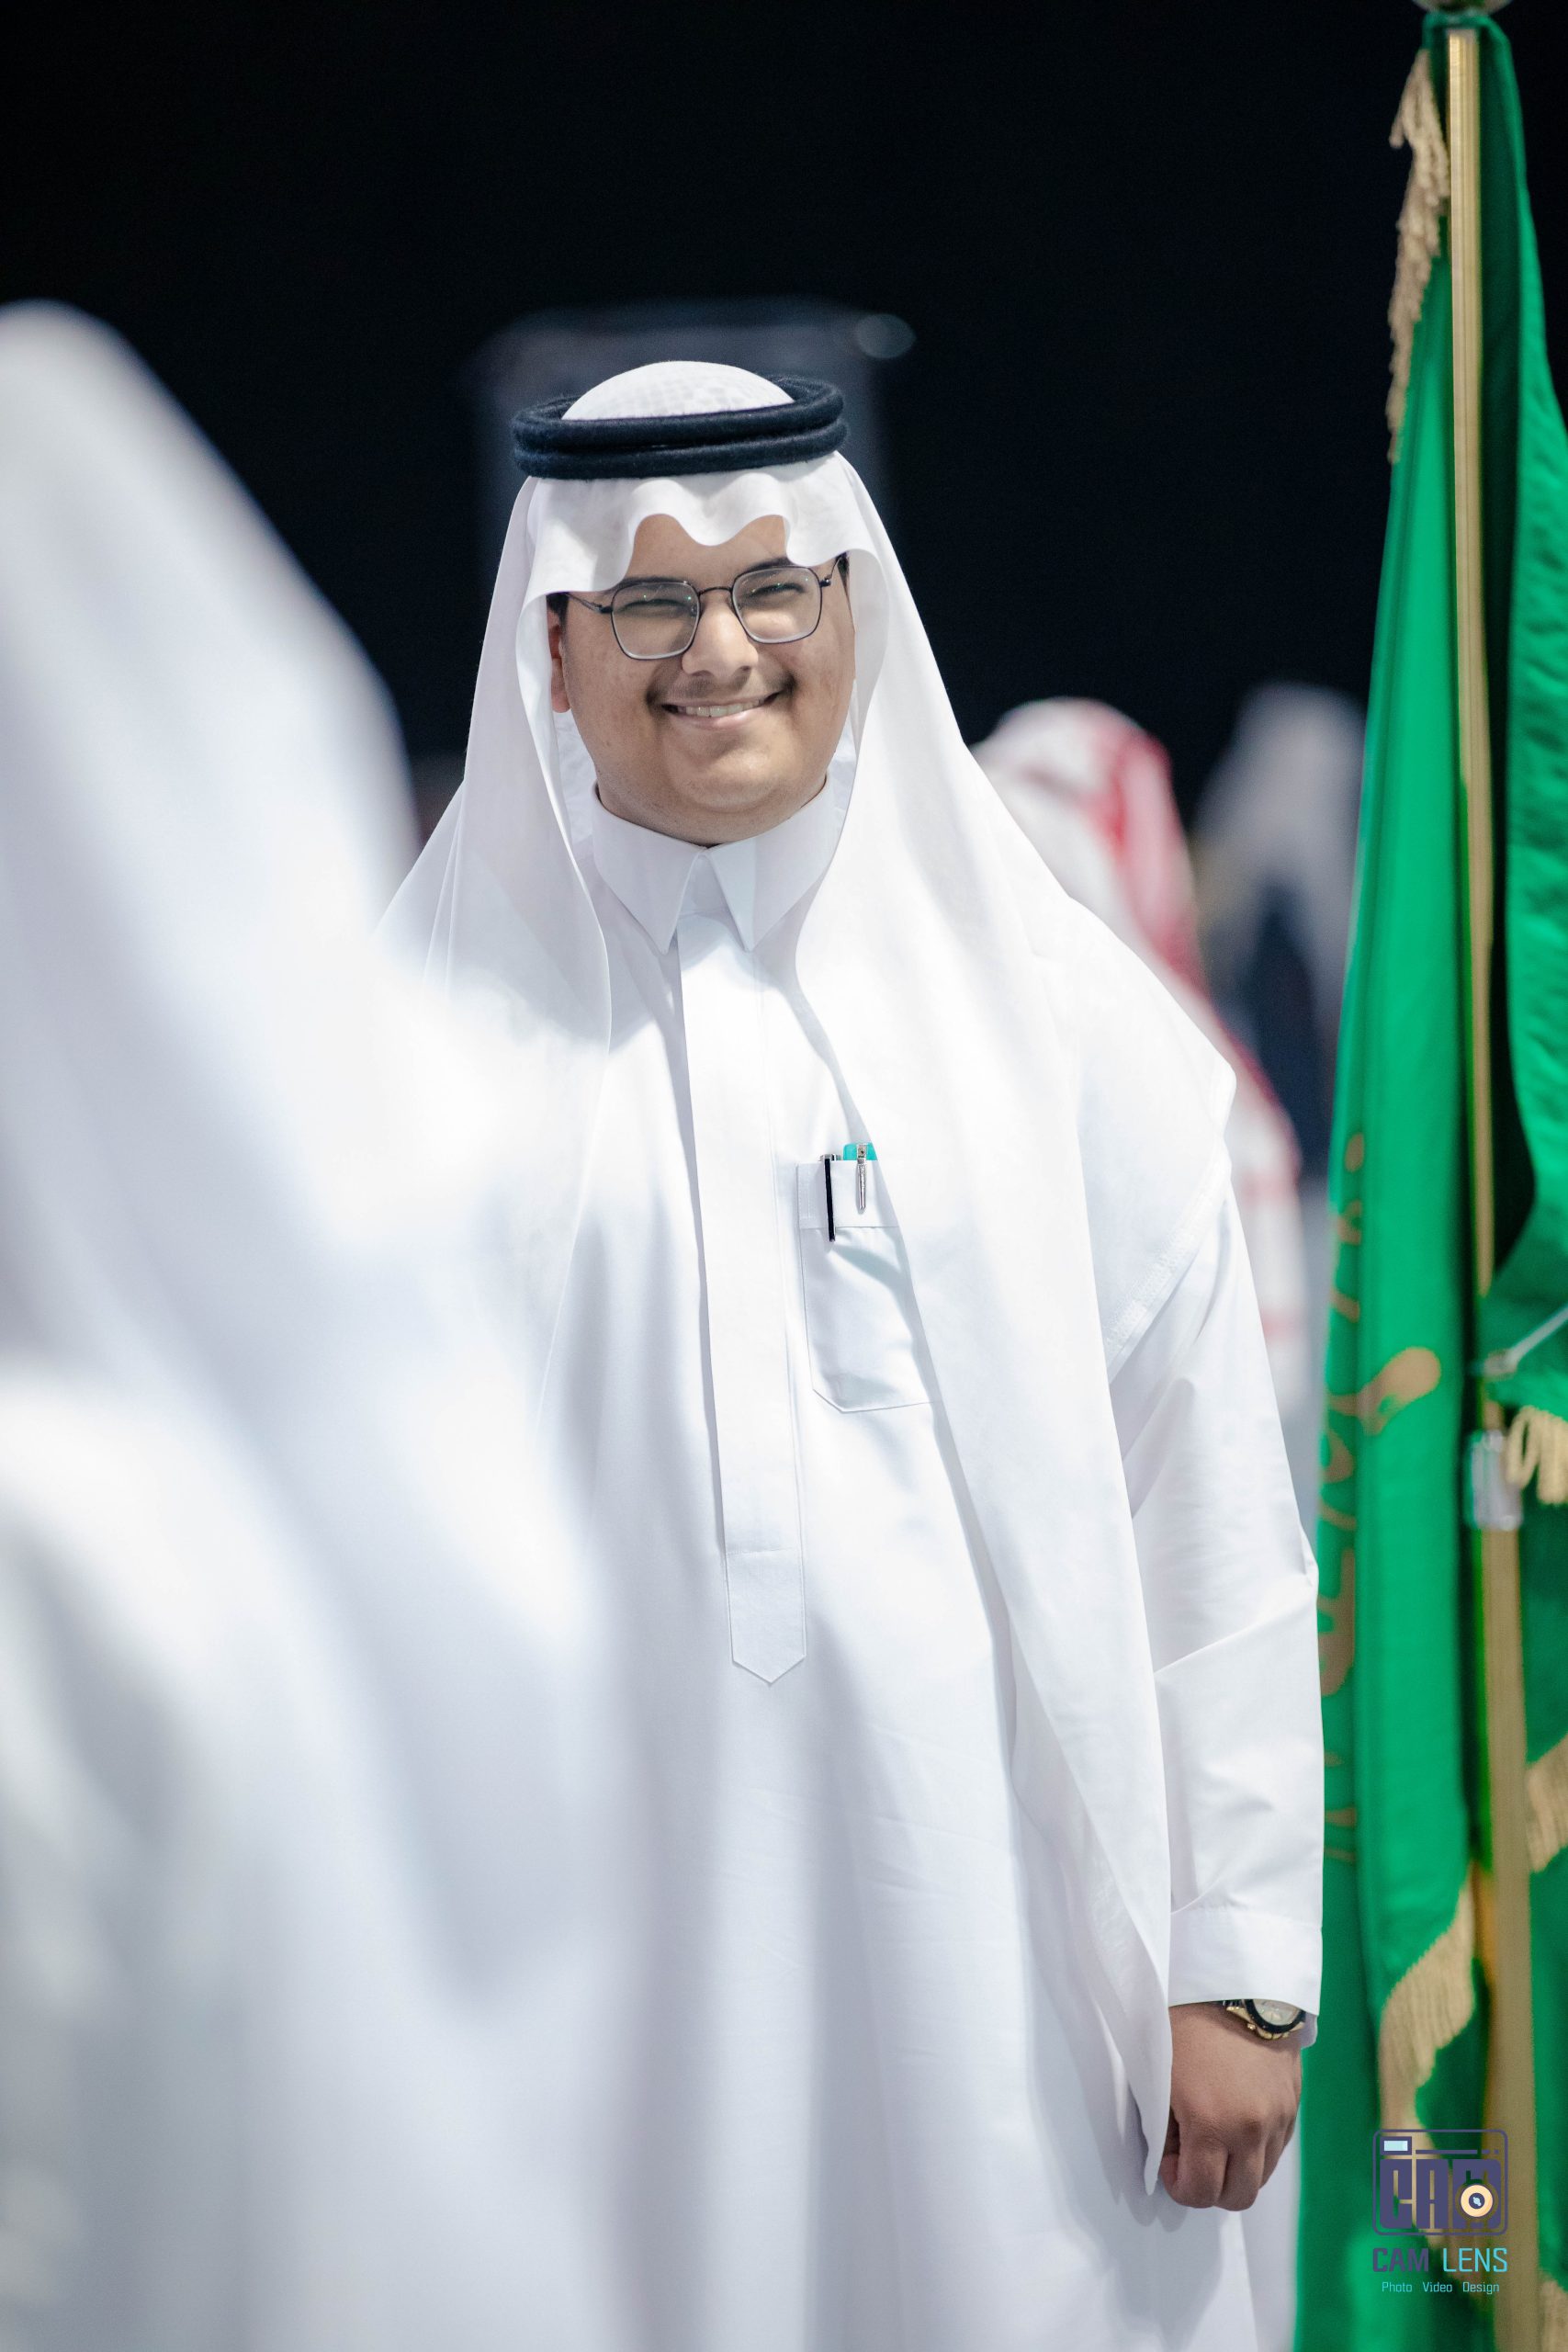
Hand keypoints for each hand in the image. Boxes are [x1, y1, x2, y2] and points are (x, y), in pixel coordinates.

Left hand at [1159, 2003, 1301, 2210]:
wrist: (1236, 1981)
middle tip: (1191, 2159)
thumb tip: (1174, 2156)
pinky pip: (1277, 2149)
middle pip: (1238, 2197)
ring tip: (1215, 2139)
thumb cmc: (1186, 2021)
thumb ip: (1167, 2127)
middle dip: (1210, 2189)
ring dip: (1237, 2171)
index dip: (1179, 2186)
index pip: (1200, 2193)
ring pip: (1262, 2176)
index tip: (1169, 2161)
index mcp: (1212, 2123)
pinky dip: (1258, 2149)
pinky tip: (1238, 2122)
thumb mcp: (1162, 2075)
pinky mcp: (1294, 2105)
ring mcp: (1279, 2119)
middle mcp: (1252, 2130)